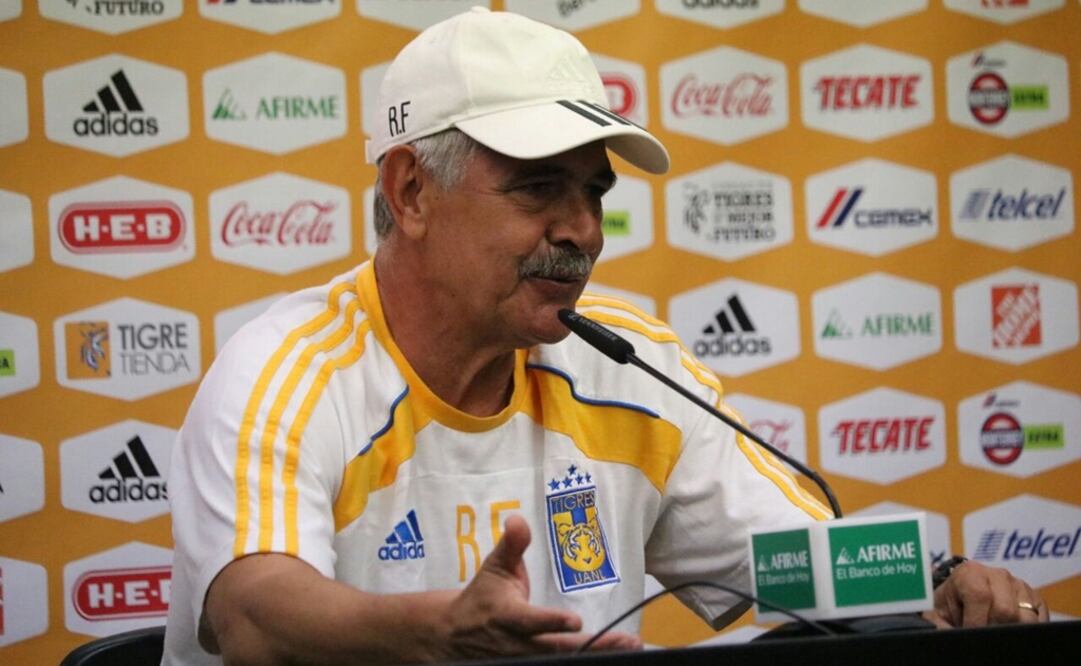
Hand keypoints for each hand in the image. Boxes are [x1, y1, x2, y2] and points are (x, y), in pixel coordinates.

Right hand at [440, 515, 640, 657]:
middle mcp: (518, 644)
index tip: (575, 620)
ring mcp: (522, 660)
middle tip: (627, 641)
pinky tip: (610, 655)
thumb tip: (518, 519)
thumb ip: (511, 545)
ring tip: (628, 647)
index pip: (532, 621)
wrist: (454, 635)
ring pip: (561, 662)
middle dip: (594, 645)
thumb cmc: (482, 597)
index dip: (552, 622)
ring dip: (596, 654)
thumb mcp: (494, 568)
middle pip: (558, 648)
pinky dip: (583, 661)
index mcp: (508, 615)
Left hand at [925, 560, 1048, 627]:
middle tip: (982, 632)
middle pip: (1005, 610)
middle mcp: (998, 574)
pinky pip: (1039, 619)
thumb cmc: (950, 606)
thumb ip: (939, 623)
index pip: (980, 596)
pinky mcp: (1035, 598)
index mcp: (970, 573)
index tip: (970, 632)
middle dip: (993, 627)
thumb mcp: (938, 613)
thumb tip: (945, 636)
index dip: (975, 621)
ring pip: (1025, 617)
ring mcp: (1019, 585)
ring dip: (1011, 629)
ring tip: (994, 628)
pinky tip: (1009, 628)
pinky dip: (1026, 629)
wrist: (962, 597)